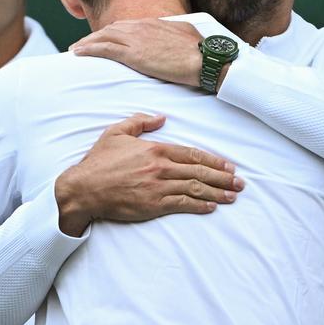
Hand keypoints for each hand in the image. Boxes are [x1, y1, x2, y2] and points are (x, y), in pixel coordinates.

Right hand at [54, 113, 243, 235]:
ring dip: (217, 192)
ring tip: (232, 196)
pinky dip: (199, 205)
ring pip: (195, 189)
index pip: (193, 154)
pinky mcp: (153, 205)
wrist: (84, 188)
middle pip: (200, 172)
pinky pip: (182, 205)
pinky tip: (211, 206)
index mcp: (156, 149)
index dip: (214, 161)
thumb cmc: (99, 161)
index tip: (229, 166)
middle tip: (240, 183)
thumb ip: (140, 122)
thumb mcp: (116, 132)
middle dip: (223, 178)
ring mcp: (158, 187)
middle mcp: (161, 168)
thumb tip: (160, 117)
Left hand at [72, 19, 203, 86]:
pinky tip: (78, 53)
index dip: (113, 33)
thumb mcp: (186, 35)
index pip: (127, 26)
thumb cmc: (201, 51)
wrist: (205, 59)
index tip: (105, 39)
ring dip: (87, 42)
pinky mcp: (133, 54)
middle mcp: (142, 27)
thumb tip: (174, 35)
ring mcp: (136, 39)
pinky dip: (89, 49)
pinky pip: (104, 48)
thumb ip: (174, 33)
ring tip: (76, 49)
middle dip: (96, 36)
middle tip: (84, 44)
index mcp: (154, 23)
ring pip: (104, 36)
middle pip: (112, 29)